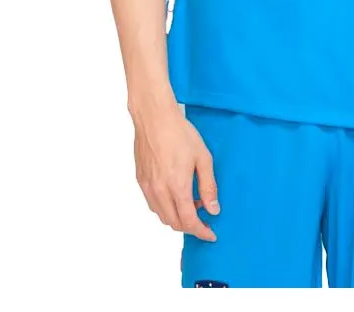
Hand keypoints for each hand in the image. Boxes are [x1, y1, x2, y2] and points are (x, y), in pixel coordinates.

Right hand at [132, 105, 218, 241]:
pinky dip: (165, 208)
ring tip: (192, 204)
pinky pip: (153, 204)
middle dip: (190, 227)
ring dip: (177, 218)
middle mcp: (160, 191)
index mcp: (177, 187)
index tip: (211, 234)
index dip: (201, 232)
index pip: (189, 222)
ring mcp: (148, 187)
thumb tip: (213, 209)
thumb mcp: (203, 158)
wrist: (155, 118)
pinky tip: (175, 195)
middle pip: (174, 223)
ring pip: (162, 216)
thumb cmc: (180, 134)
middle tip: (204, 219)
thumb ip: (208, 186)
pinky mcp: (140, 181)